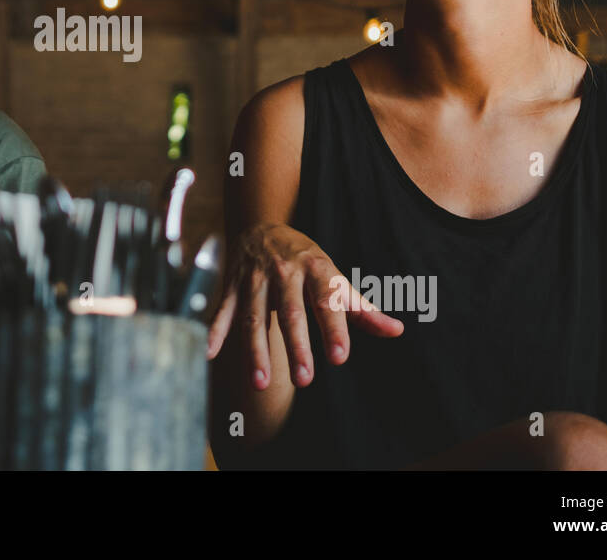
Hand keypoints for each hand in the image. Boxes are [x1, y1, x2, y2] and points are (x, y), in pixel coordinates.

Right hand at [207, 222, 403, 389]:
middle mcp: (284, 271)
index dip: (334, 328)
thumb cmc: (306, 260)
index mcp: (316, 268)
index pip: (327, 300)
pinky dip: (215, 331)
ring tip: (261, 382)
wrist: (263, 224)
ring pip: (254, 316)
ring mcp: (255, 278)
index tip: (340, 357)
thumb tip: (397, 331)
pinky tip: (210, 354)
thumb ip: (363, 308)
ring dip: (256, 349)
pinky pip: (223, 310)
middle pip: (290, 312)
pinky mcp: (232, 285)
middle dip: (296, 346)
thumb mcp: (335, 277)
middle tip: (304, 380)